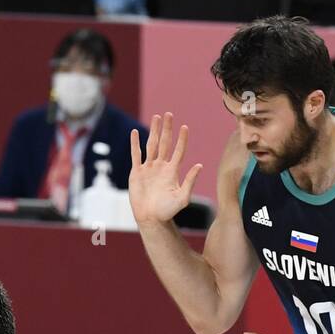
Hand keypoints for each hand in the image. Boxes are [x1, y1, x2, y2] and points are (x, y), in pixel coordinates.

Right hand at [128, 112, 202, 226]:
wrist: (151, 219)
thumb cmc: (167, 211)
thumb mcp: (182, 197)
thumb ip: (190, 181)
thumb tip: (199, 165)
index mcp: (172, 171)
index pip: (178, 151)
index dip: (182, 139)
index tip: (184, 127)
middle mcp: (161, 167)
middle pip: (165, 143)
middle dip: (167, 129)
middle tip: (169, 114)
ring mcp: (149, 168)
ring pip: (151, 145)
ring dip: (153, 131)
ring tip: (156, 117)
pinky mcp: (137, 172)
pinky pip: (136, 155)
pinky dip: (135, 143)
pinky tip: (135, 132)